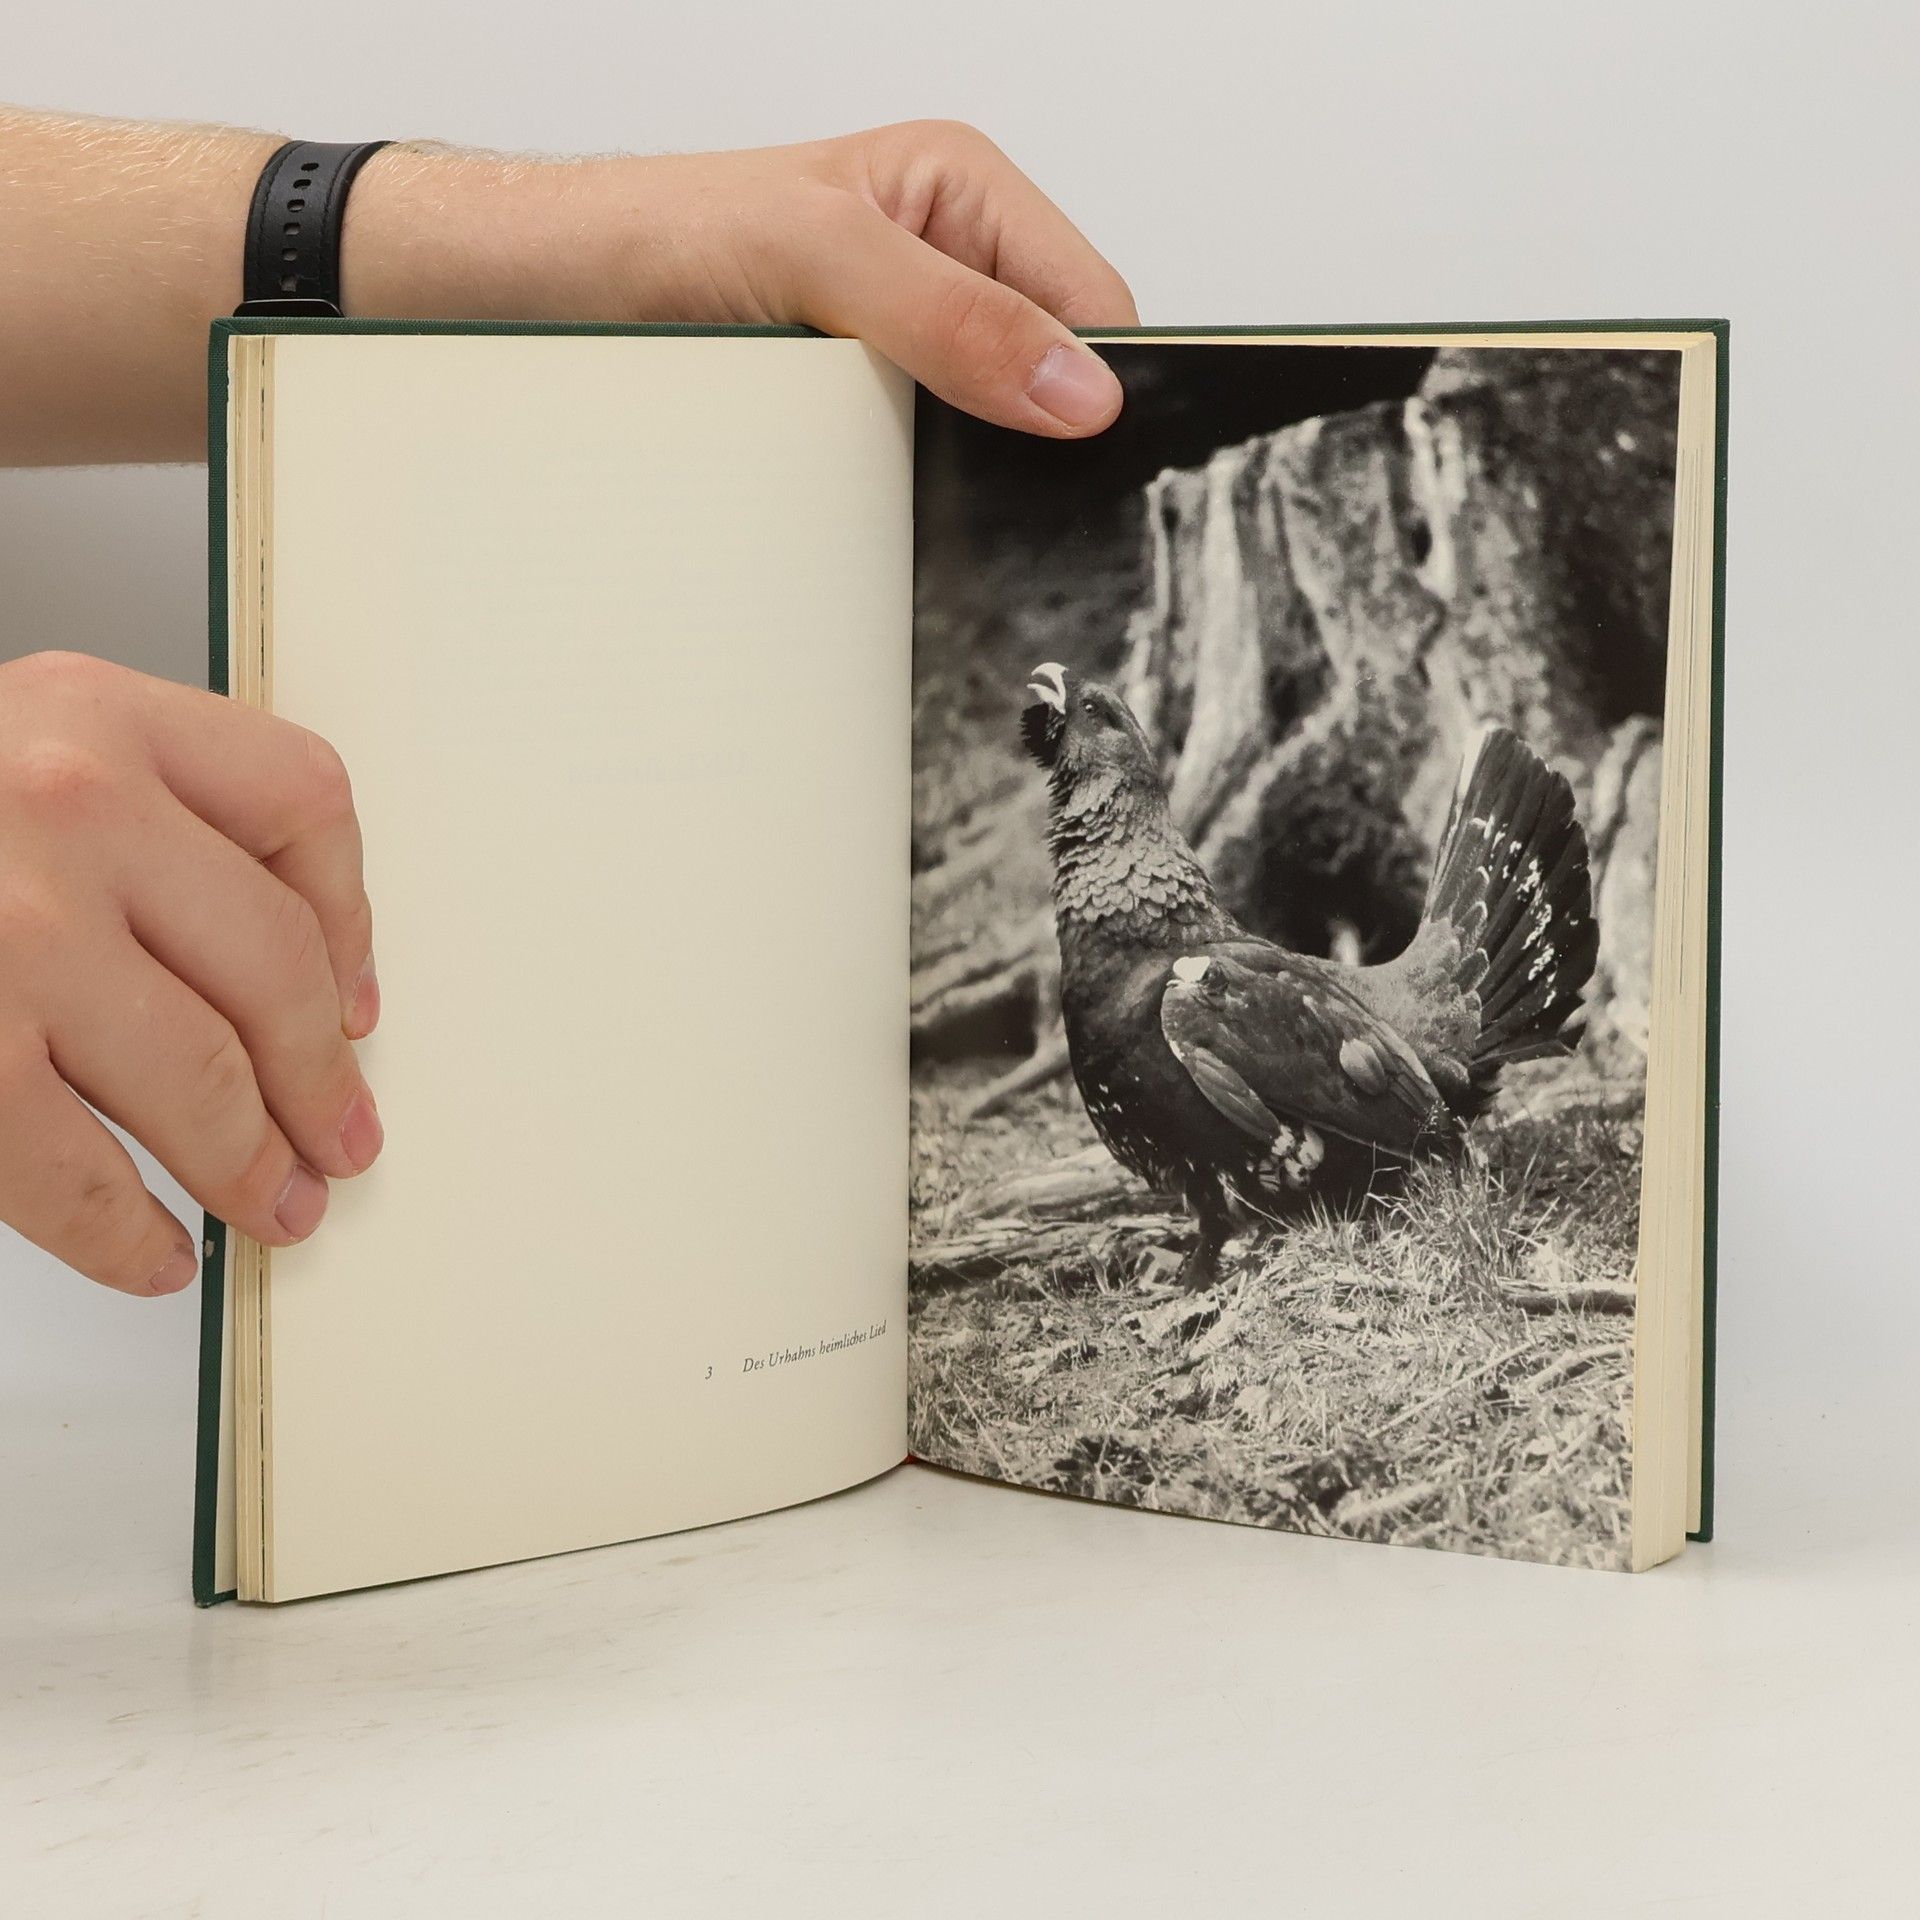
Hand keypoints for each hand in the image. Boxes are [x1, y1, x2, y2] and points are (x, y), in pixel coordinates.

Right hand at [0, 652, 379, 1294]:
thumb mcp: (10, 749)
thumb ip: (136, 816)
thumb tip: (295, 974)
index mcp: (92, 716)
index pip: (301, 802)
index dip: (352, 917)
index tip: (357, 999)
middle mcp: (63, 807)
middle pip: (275, 965)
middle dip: (320, 1079)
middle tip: (339, 1139)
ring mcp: (6, 936)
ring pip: (200, 1078)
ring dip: (251, 1165)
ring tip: (275, 1206)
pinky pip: (75, 1173)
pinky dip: (127, 1233)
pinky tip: (150, 1252)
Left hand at [347, 120, 1139, 437]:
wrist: (521, 296)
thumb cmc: (646, 234)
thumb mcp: (815, 256)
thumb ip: (951, 314)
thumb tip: (1077, 391)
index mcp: (959, 194)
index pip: (1095, 305)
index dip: (1102, 383)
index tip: (1088, 457)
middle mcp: (941, 272)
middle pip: (1053, 380)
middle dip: (1040, 441)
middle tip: (997, 492)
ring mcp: (899, 356)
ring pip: (994, 442)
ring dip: (974, 483)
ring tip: (922, 498)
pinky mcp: (853, 422)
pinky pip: (926, 480)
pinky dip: (918, 510)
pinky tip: (888, 520)